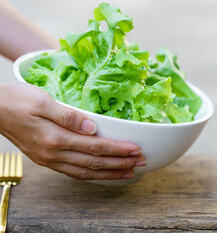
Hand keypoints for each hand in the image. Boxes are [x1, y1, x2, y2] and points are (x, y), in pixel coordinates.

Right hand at [0, 82, 145, 179]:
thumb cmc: (17, 100)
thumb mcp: (42, 101)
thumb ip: (68, 116)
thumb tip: (93, 127)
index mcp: (55, 138)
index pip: (96, 147)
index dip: (118, 150)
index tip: (136, 149)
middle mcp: (54, 153)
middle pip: (95, 162)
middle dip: (120, 164)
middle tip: (140, 162)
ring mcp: (50, 159)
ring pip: (86, 172)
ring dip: (109, 173)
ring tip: (129, 173)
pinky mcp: (47, 159)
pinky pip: (74, 173)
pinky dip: (92, 175)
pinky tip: (103, 173)